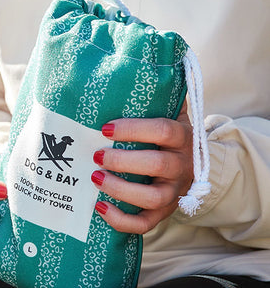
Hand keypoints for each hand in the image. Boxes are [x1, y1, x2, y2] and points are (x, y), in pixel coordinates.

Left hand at [92, 103, 192, 234]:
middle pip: (157, 165)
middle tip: (96, 155)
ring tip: (94, 179)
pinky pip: (145, 223)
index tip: (105, 128)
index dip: (134, 129)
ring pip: (152, 197)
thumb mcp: (168, 110)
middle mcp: (182, 165)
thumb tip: (125, 63)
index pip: (162, 131)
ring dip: (120, 189)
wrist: (193, 162)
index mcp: (181, 136)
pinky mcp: (163, 212)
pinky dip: (121, 219)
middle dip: (123, 161)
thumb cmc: (166, 132)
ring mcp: (173, 191)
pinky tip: (99, 208)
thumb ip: (154, 92)